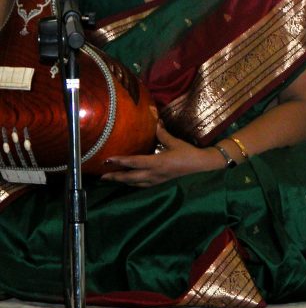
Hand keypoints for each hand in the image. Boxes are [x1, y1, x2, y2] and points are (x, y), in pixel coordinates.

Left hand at [100, 122, 222, 187]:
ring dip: (123, 181)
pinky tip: (130, 182)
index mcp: (157, 162)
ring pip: (135, 183)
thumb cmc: (188, 153)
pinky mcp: (160, 182)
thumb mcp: (175, 142)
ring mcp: (156, 180)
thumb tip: (156, 122)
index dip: (120, 161)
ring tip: (112, 179)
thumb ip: (163, 134)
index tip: (108, 159)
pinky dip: (133, 183)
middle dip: (116, 177)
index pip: (134, 162)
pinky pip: (142, 185)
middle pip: (130, 178)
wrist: (200, 166)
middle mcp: (154, 174)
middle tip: (103, 176)